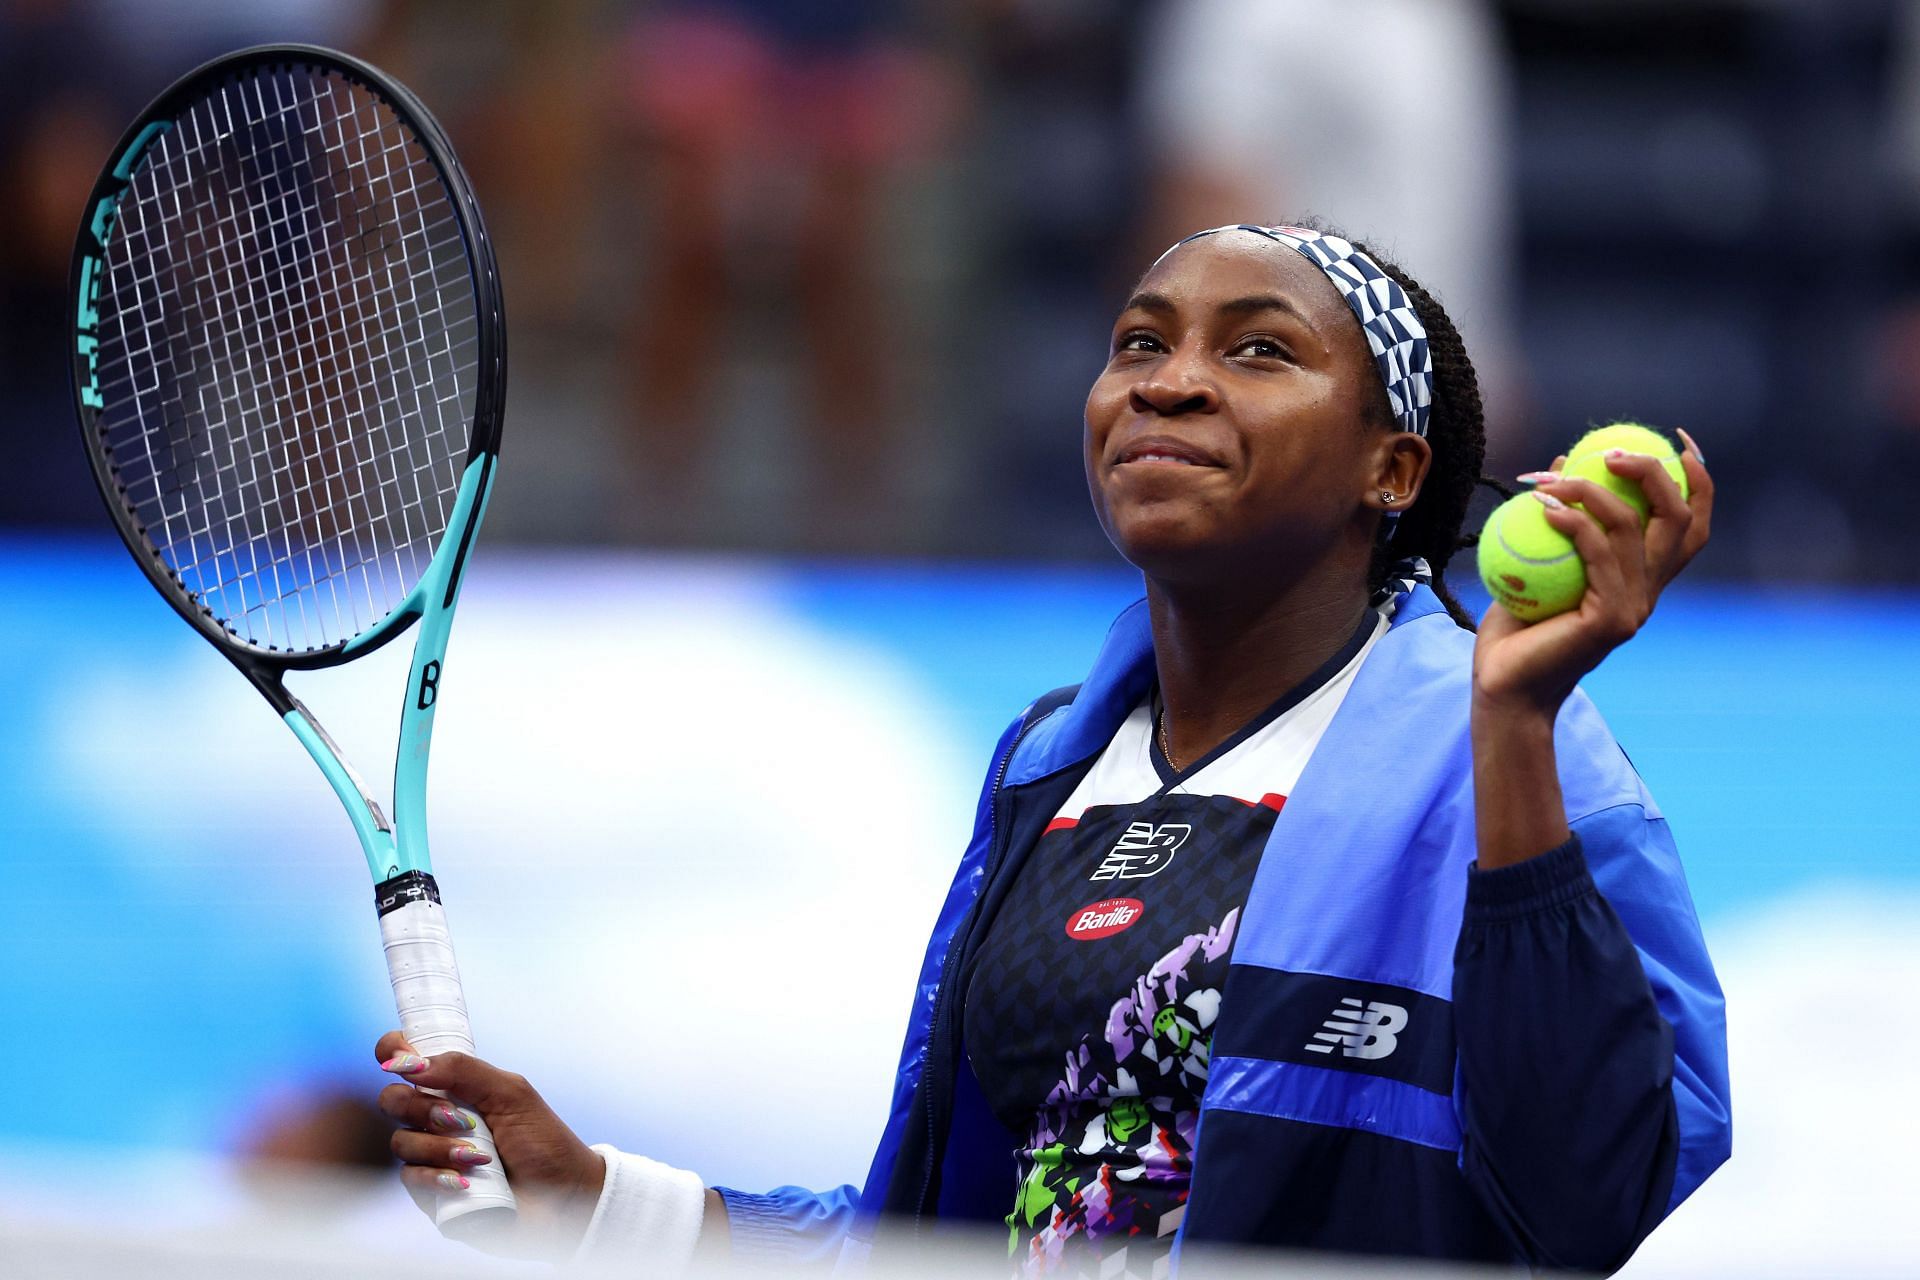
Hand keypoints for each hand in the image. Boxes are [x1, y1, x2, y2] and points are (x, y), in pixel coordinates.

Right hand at [376, 1030, 604, 1256]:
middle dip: (421, 1107)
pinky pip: (409, 1178)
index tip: (400, 1062)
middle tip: (462, 1119)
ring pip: (401, 1141)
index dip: (393, 1053)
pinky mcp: (431, 1191)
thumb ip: (464, 1071)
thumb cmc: (544, 1142)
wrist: (563, 1197)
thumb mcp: (511, 1094)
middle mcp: (438, 1118)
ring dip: (439, 1146)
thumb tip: (410, 1062)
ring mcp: (432, 1155)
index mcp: (457, 1088)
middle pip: (394, 1100)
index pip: (409, 1062)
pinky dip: (436, 1176)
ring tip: (478, 1157)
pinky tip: (465, 1181)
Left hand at [1473, 428, 1712, 717]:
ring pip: (1632, 528)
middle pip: (1680, 518)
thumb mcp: (1536, 561)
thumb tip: (1561, 462)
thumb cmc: (1516, 628)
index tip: (1677, 439)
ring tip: (1548, 479)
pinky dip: (1573, 523)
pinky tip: (1541, 506)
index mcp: (1643, 578)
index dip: (1698, 478)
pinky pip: (1597, 556)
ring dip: (1590, 490)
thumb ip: (1558, 518)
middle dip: (1657, 473)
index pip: (1691, 523)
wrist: (1504, 688)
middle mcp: (1649, 592)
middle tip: (1612, 452)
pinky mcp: (1610, 620)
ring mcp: (1634, 608)